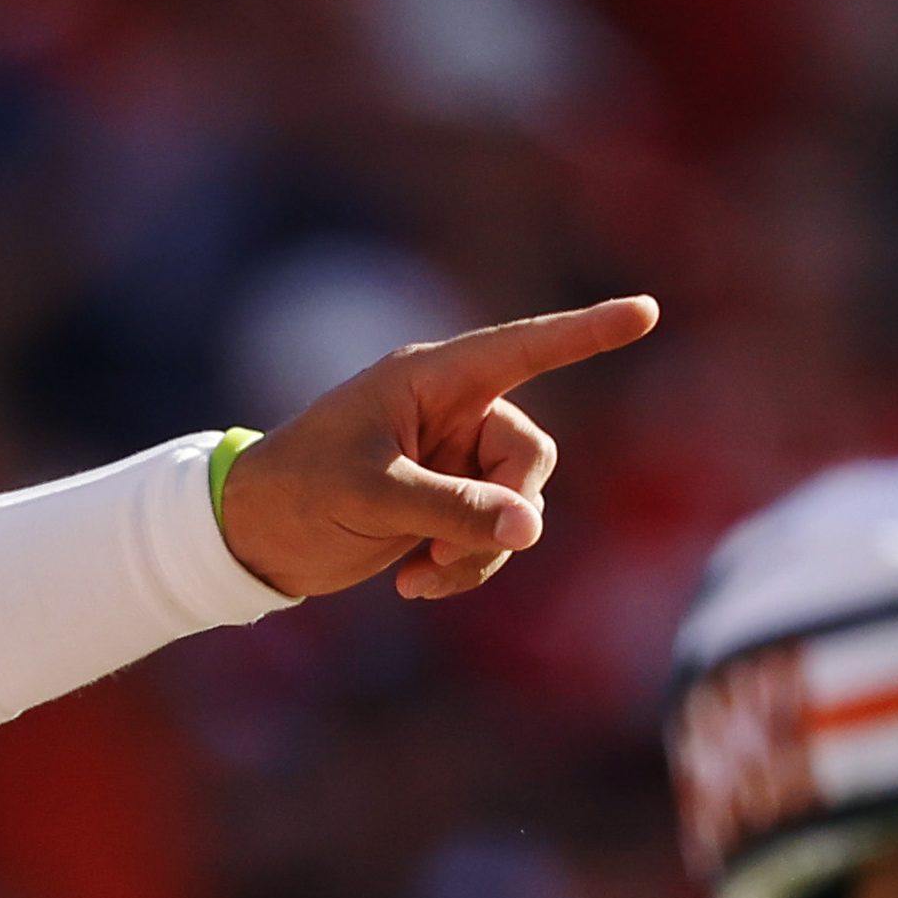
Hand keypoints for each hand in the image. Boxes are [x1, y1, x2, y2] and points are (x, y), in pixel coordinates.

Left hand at [217, 295, 659, 602]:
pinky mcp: (447, 504)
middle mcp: (451, 412)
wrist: (252, 538)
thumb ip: (453, 509)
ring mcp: (452, 460)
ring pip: (517, 506)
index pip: (525, 349)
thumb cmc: (297, 492)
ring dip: (480, 553)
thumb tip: (530, 530)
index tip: (646, 311)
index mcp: (431, 380)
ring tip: (419, 578)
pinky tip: (413, 586)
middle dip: (504, 510)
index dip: (587, 332)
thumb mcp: (371, 497)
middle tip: (444, 551)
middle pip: (528, 455)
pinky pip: (494, 537)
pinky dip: (466, 567)